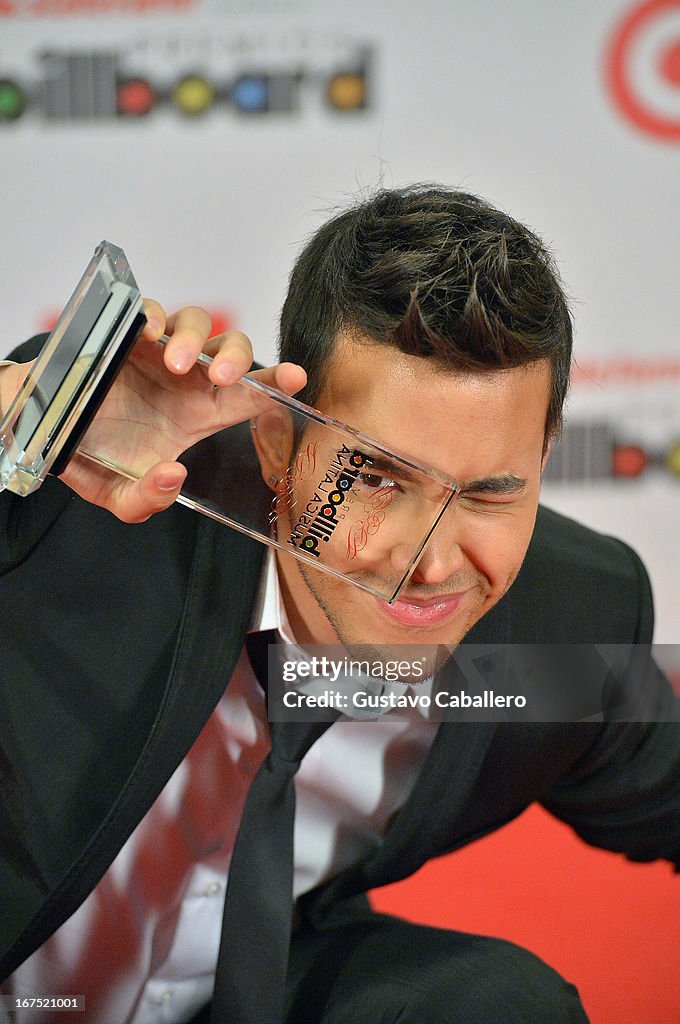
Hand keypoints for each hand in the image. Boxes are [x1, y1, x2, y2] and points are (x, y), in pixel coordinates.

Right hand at [59, 301, 305, 521]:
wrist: (46, 431)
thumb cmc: (95, 455)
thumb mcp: (120, 496)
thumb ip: (147, 502)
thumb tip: (172, 477)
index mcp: (199, 412)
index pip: (249, 395)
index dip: (274, 383)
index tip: (296, 378)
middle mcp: (187, 377)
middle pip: (232, 348)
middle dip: (236, 358)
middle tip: (220, 377)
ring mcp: (157, 349)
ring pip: (196, 321)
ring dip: (194, 338)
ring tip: (176, 362)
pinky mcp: (125, 332)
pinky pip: (147, 309)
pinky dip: (151, 314)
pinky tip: (146, 332)